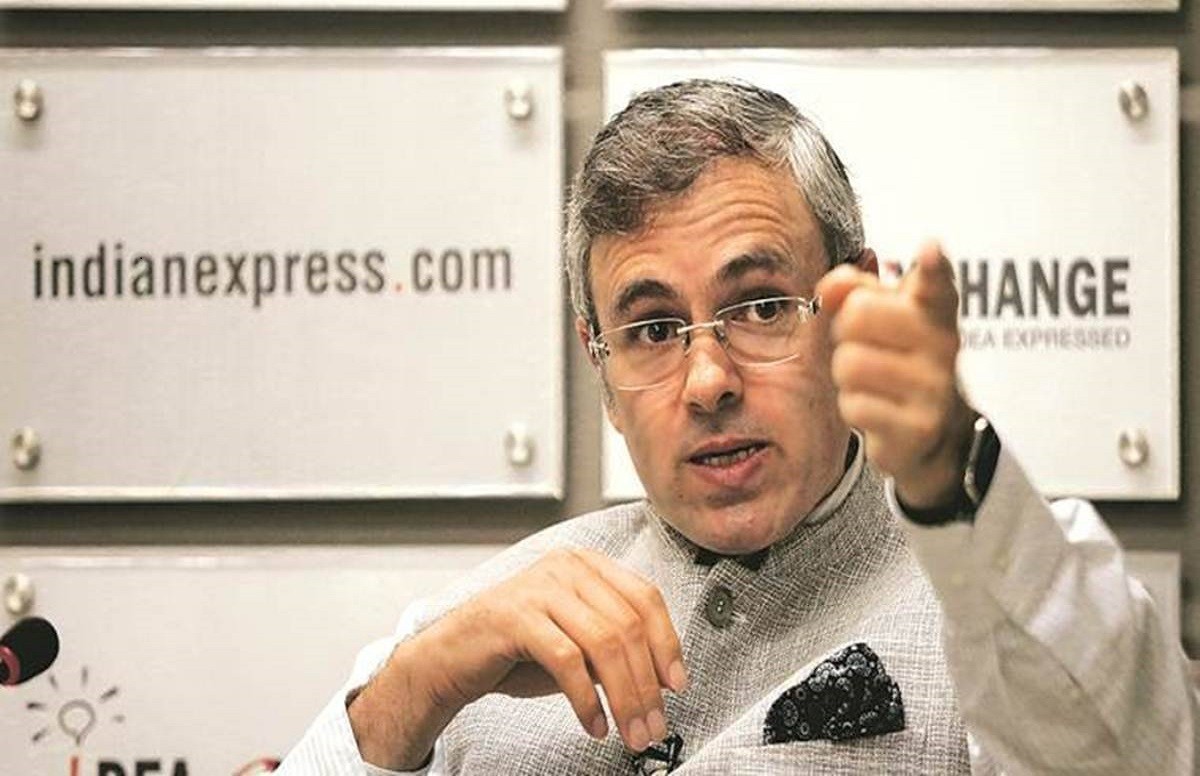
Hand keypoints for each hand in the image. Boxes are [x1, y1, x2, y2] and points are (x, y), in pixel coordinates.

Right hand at [350, 548, 685, 768]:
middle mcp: (566, 567)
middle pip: (629, 625)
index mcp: (586, 565)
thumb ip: (614, 650)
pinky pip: (568, 661)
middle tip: (655, 725)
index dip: (668, 644)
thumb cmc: (515, 651)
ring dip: (624, 696)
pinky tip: (594, 724)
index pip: (645, 598)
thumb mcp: (576, 645)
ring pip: (605, 642)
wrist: (448, 659)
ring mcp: (540, 587)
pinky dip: (586, 700)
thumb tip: (662, 679)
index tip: (677, 686)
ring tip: (630, 732)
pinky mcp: (516, 616)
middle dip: (648, 684)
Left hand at [815, 241, 974, 508]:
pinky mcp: (920, 427)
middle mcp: (944, 345)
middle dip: (844, 331)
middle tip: (864, 345)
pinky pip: (854, 406)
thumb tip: (829, 287)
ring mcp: (935, 387)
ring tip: (871, 381)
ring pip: (849, 363)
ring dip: (847, 375)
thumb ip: (854, 290)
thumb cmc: (899, 359)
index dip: (933, 266)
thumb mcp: (881, 317)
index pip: (936, 283)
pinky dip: (855, 408)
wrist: (936, 432)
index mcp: (934, 310)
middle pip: (858, 314)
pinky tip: (878, 410)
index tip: (928, 250)